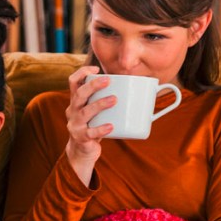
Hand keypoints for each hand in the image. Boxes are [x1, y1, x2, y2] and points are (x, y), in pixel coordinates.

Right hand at [65, 67, 116, 184]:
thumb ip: (110, 99)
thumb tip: (147, 88)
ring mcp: (75, 125)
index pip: (73, 82)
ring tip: (114, 100)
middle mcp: (73, 111)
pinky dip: (101, 129)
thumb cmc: (95, 126)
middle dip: (93, 85)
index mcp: (76, 101)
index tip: (96, 69)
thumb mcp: (97, 111)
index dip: (82, 72)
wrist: (83, 151)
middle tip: (108, 80)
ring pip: (85, 112)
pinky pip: (90, 133)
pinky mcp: (81, 138)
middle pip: (79, 94)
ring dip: (99, 104)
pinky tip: (111, 127)